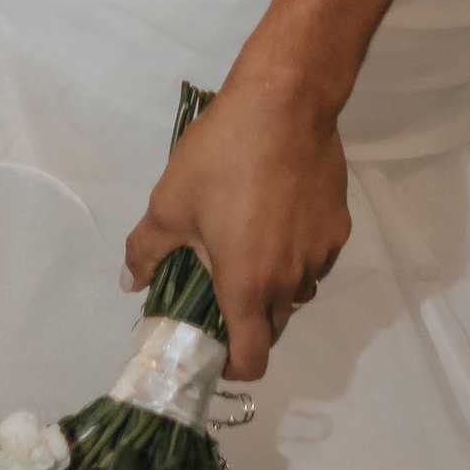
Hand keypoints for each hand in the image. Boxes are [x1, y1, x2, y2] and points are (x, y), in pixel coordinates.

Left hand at [120, 73, 350, 383]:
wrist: (286, 102)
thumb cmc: (222, 156)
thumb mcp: (170, 202)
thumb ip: (145, 251)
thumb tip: (130, 282)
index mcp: (248, 285)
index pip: (252, 360)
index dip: (232, 367)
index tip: (215, 350)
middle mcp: (291, 280)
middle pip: (273, 328)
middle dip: (248, 323)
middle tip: (221, 289)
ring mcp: (321, 254)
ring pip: (296, 292)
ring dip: (274, 286)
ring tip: (250, 244)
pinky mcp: (339, 226)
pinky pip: (314, 258)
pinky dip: (295, 253)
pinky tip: (277, 216)